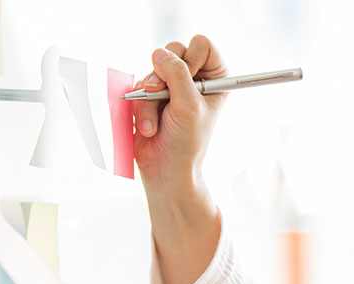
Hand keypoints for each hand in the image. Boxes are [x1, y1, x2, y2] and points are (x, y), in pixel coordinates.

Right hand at [132, 34, 228, 194]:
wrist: (166, 168)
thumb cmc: (187, 142)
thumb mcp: (188, 106)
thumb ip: (177, 75)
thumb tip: (159, 53)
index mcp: (214, 78)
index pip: (202, 45)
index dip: (191, 59)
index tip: (189, 81)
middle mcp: (194, 78)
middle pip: (174, 50)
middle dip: (164, 76)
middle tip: (163, 96)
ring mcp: (171, 85)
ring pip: (153, 67)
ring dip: (150, 97)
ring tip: (157, 122)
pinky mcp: (151, 94)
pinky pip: (139, 84)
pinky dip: (140, 105)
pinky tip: (149, 126)